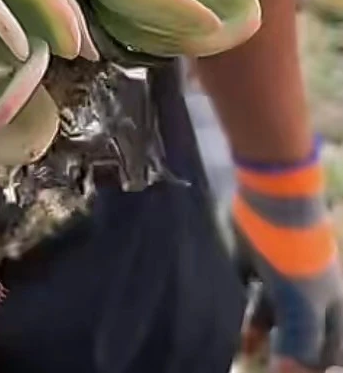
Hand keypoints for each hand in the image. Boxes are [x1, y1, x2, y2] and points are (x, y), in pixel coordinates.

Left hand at [232, 140, 342, 370]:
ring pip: (270, 313)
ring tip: (240, 350)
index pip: (328, 350)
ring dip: (256, 332)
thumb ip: (300, 343)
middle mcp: (307, 294)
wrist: (273, 199)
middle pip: (296, 333)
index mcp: (330, 307)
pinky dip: (239, 304)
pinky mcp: (253, 260)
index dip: (311, 367)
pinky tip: (226, 319)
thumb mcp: (303, 306)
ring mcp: (280, 276)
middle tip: (257, 367)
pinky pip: (247, 289)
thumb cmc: (297, 257)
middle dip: (280, 353)